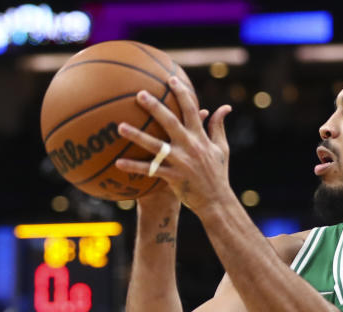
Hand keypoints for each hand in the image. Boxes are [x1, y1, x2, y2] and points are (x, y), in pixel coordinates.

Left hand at [115, 77, 234, 216]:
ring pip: (156, 146)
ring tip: (120, 126)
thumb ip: (218, 126)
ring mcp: (181, 162)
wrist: (216, 201)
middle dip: (155, 107)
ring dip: (137, 135)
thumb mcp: (222, 148)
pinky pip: (150, 171)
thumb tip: (225, 107)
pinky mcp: (173, 177)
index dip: (182, 93)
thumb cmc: (218, 173)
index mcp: (201, 137)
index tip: (170, 78)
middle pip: (170, 122)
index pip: (191, 110)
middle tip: (139, 94)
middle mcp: (190, 146)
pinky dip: (134, 167)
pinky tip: (118, 163)